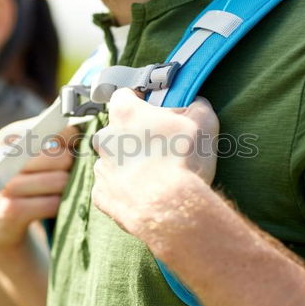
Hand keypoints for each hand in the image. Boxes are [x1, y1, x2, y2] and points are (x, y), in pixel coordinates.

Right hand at [0, 118, 77, 254]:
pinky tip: (50, 206)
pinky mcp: (10, 210)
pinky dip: (57, 207)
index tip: (71, 151)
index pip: (58, 129)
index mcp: (11, 136)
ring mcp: (6, 184)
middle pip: (62, 156)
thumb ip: (53, 136)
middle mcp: (5, 157)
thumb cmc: (21, 180)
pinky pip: (52, 204)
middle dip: (70, 169)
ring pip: (60, 180)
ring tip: (57, 192)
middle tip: (63, 176)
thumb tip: (85, 127)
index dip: (72, 142)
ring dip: (65, 189)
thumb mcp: (29, 153)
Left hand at [91, 88, 218, 245]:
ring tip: (154, 175)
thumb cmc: (184, 161)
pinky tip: (144, 194)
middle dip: (133, 135)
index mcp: (125, 114)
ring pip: (112, 159)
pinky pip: (111, 188)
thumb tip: (195, 103)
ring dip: (128, 164)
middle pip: (116, 130)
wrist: (170, 209)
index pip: (123, 96)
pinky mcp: (101, 195)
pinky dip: (125, 190)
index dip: (138, 101)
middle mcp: (105, 138)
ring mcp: (101, 168)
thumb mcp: (203, 121)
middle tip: (159, 147)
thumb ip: (196, 105)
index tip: (150, 109)